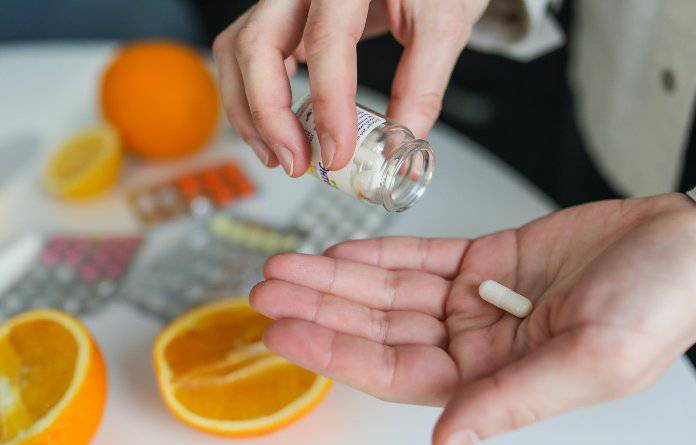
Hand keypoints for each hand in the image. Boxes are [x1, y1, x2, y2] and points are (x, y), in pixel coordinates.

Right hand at [212, 0, 489, 175]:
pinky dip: (251, 98)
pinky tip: (278, 130)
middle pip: (256, 44)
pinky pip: (245, 54)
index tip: (338, 153)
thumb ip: (423, 85)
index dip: (329, 106)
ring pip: (236, 51)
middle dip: (269, 115)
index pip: (326, 41)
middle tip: (297, 162)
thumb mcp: (444, 23)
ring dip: (249, 112)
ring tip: (281, 156)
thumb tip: (397, 147)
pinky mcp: (280, 16)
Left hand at [250, 193, 695, 444]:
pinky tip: (344, 251)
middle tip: (268, 290)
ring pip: (390, 291)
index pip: (393, 370)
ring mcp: (476, 301)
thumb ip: (512, 402)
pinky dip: (381, 254)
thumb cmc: (657, 307)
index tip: (285, 329)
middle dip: (322, 308)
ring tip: (288, 265)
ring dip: (339, 278)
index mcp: (495, 380)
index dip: (335, 352)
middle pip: (379, 328)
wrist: (685, 247)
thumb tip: (445, 443)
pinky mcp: (485, 261)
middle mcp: (476, 344)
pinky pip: (422, 258)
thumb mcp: (590, 362)